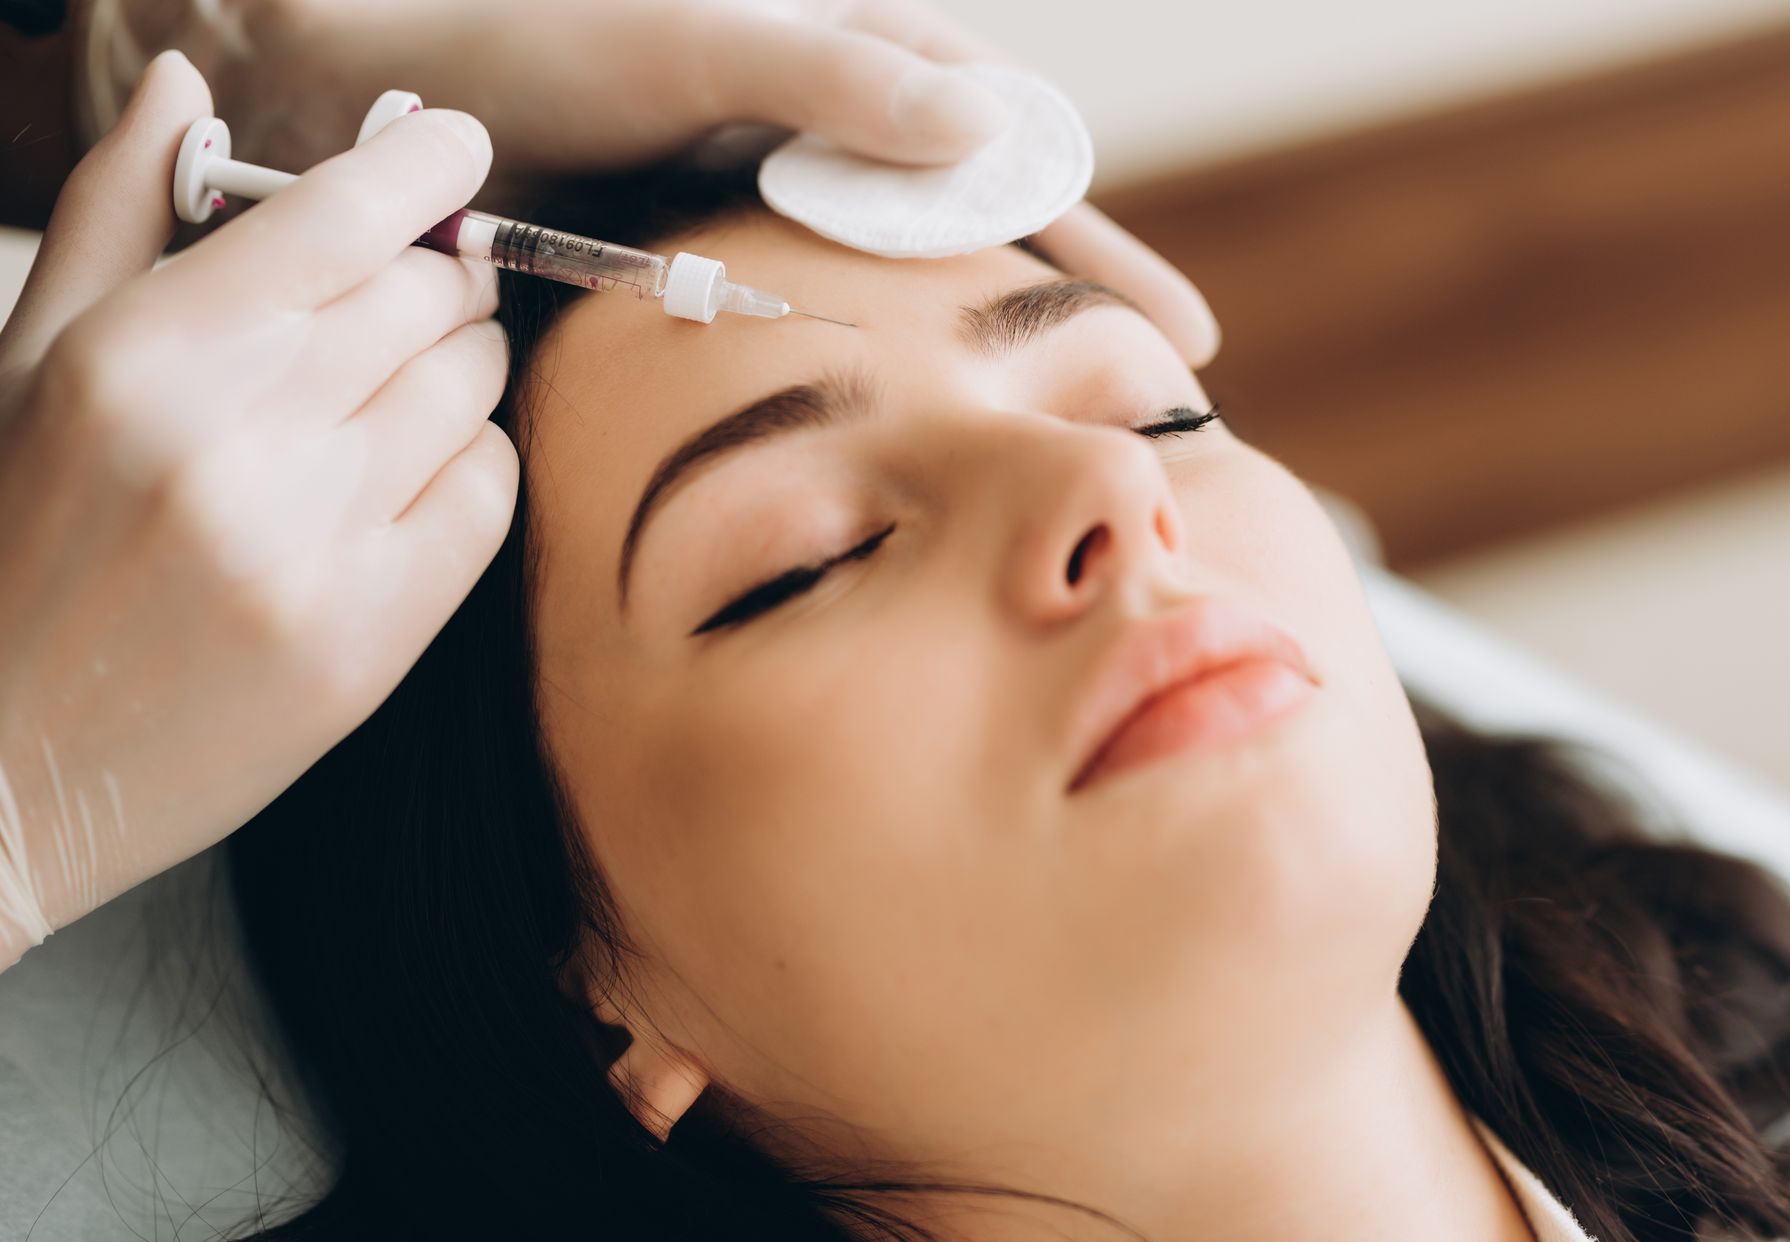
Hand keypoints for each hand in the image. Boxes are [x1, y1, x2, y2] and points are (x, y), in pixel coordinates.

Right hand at [0, 53, 516, 968]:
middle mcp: (236, 443)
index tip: (453, 147)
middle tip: (405, 290)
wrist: (5, 772)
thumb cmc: (11, 549)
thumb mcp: (30, 367)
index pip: (342, 215)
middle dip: (434, 275)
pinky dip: (466, 464)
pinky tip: (403, 476)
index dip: (423, 164)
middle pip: (429, 294)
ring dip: (452, 366)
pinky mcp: (372, 638)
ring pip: (471, 386)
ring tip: (385, 392)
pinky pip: (488, 493)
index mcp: (142, 358)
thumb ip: (117, 216)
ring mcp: (314, 547)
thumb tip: (187, 86)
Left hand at [189, 0, 1220, 364]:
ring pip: (914, 289)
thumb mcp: (697, 43)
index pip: (1017, 163)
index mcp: (854, 65)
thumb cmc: (535, 40)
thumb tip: (993, 128)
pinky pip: (828, 322)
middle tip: (1161, 405)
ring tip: (1063, 435)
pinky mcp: (716, 260)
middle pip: (985, 233)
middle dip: (1075, 314)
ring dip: (989, 357)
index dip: (1101, 255)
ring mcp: (777, 205)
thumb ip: (837, 77)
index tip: (1186, 345)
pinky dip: (887, 373)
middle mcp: (830, 137)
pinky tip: (917, 426)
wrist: (387, 93)